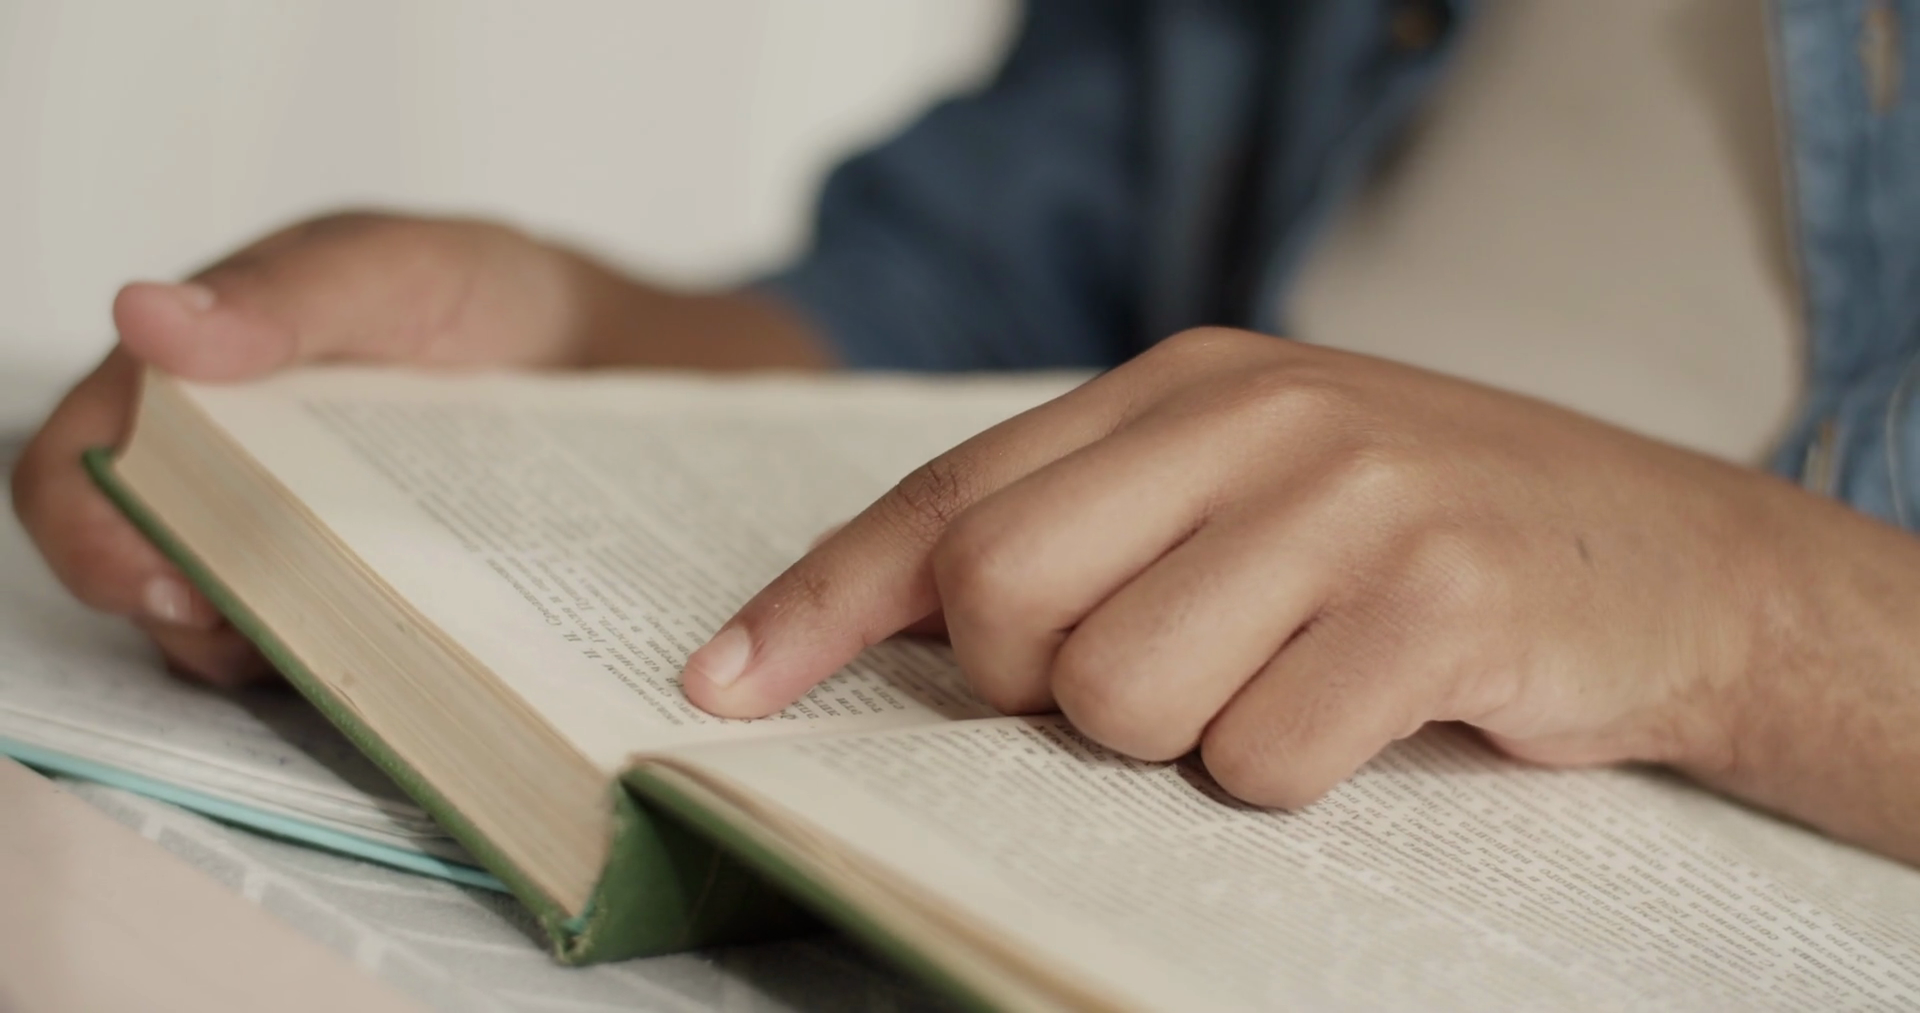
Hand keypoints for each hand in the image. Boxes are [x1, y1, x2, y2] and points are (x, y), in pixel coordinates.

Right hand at [11, 211, 824, 686]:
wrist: (599, 356)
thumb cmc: (482, 295)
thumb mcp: (395, 272)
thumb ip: (283, 299)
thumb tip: (143, 312)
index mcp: (190, 381)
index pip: (76, 474)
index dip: (94, 539)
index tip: (171, 581)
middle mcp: (219, 471)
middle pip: (140, 575)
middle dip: (191, 617)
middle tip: (285, 628)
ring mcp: (285, 541)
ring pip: (223, 630)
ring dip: (273, 648)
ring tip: (372, 636)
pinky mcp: (356, 594)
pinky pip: (319, 651)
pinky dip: (350, 661)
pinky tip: (415, 648)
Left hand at [684, 328, 1919, 862]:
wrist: (1669, 556)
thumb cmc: (1419, 534)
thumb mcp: (1245, 488)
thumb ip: (1086, 529)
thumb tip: (896, 629)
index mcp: (1180, 385)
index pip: (946, 496)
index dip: (819, 603)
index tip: (723, 688)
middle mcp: (1253, 418)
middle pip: (1000, 594)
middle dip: (1027, 685)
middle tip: (1123, 685)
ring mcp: (1351, 500)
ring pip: (1124, 695)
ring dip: (1178, 738)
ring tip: (1275, 686)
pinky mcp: (1441, 599)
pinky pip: (1265, 754)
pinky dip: (1288, 773)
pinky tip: (1361, 716)